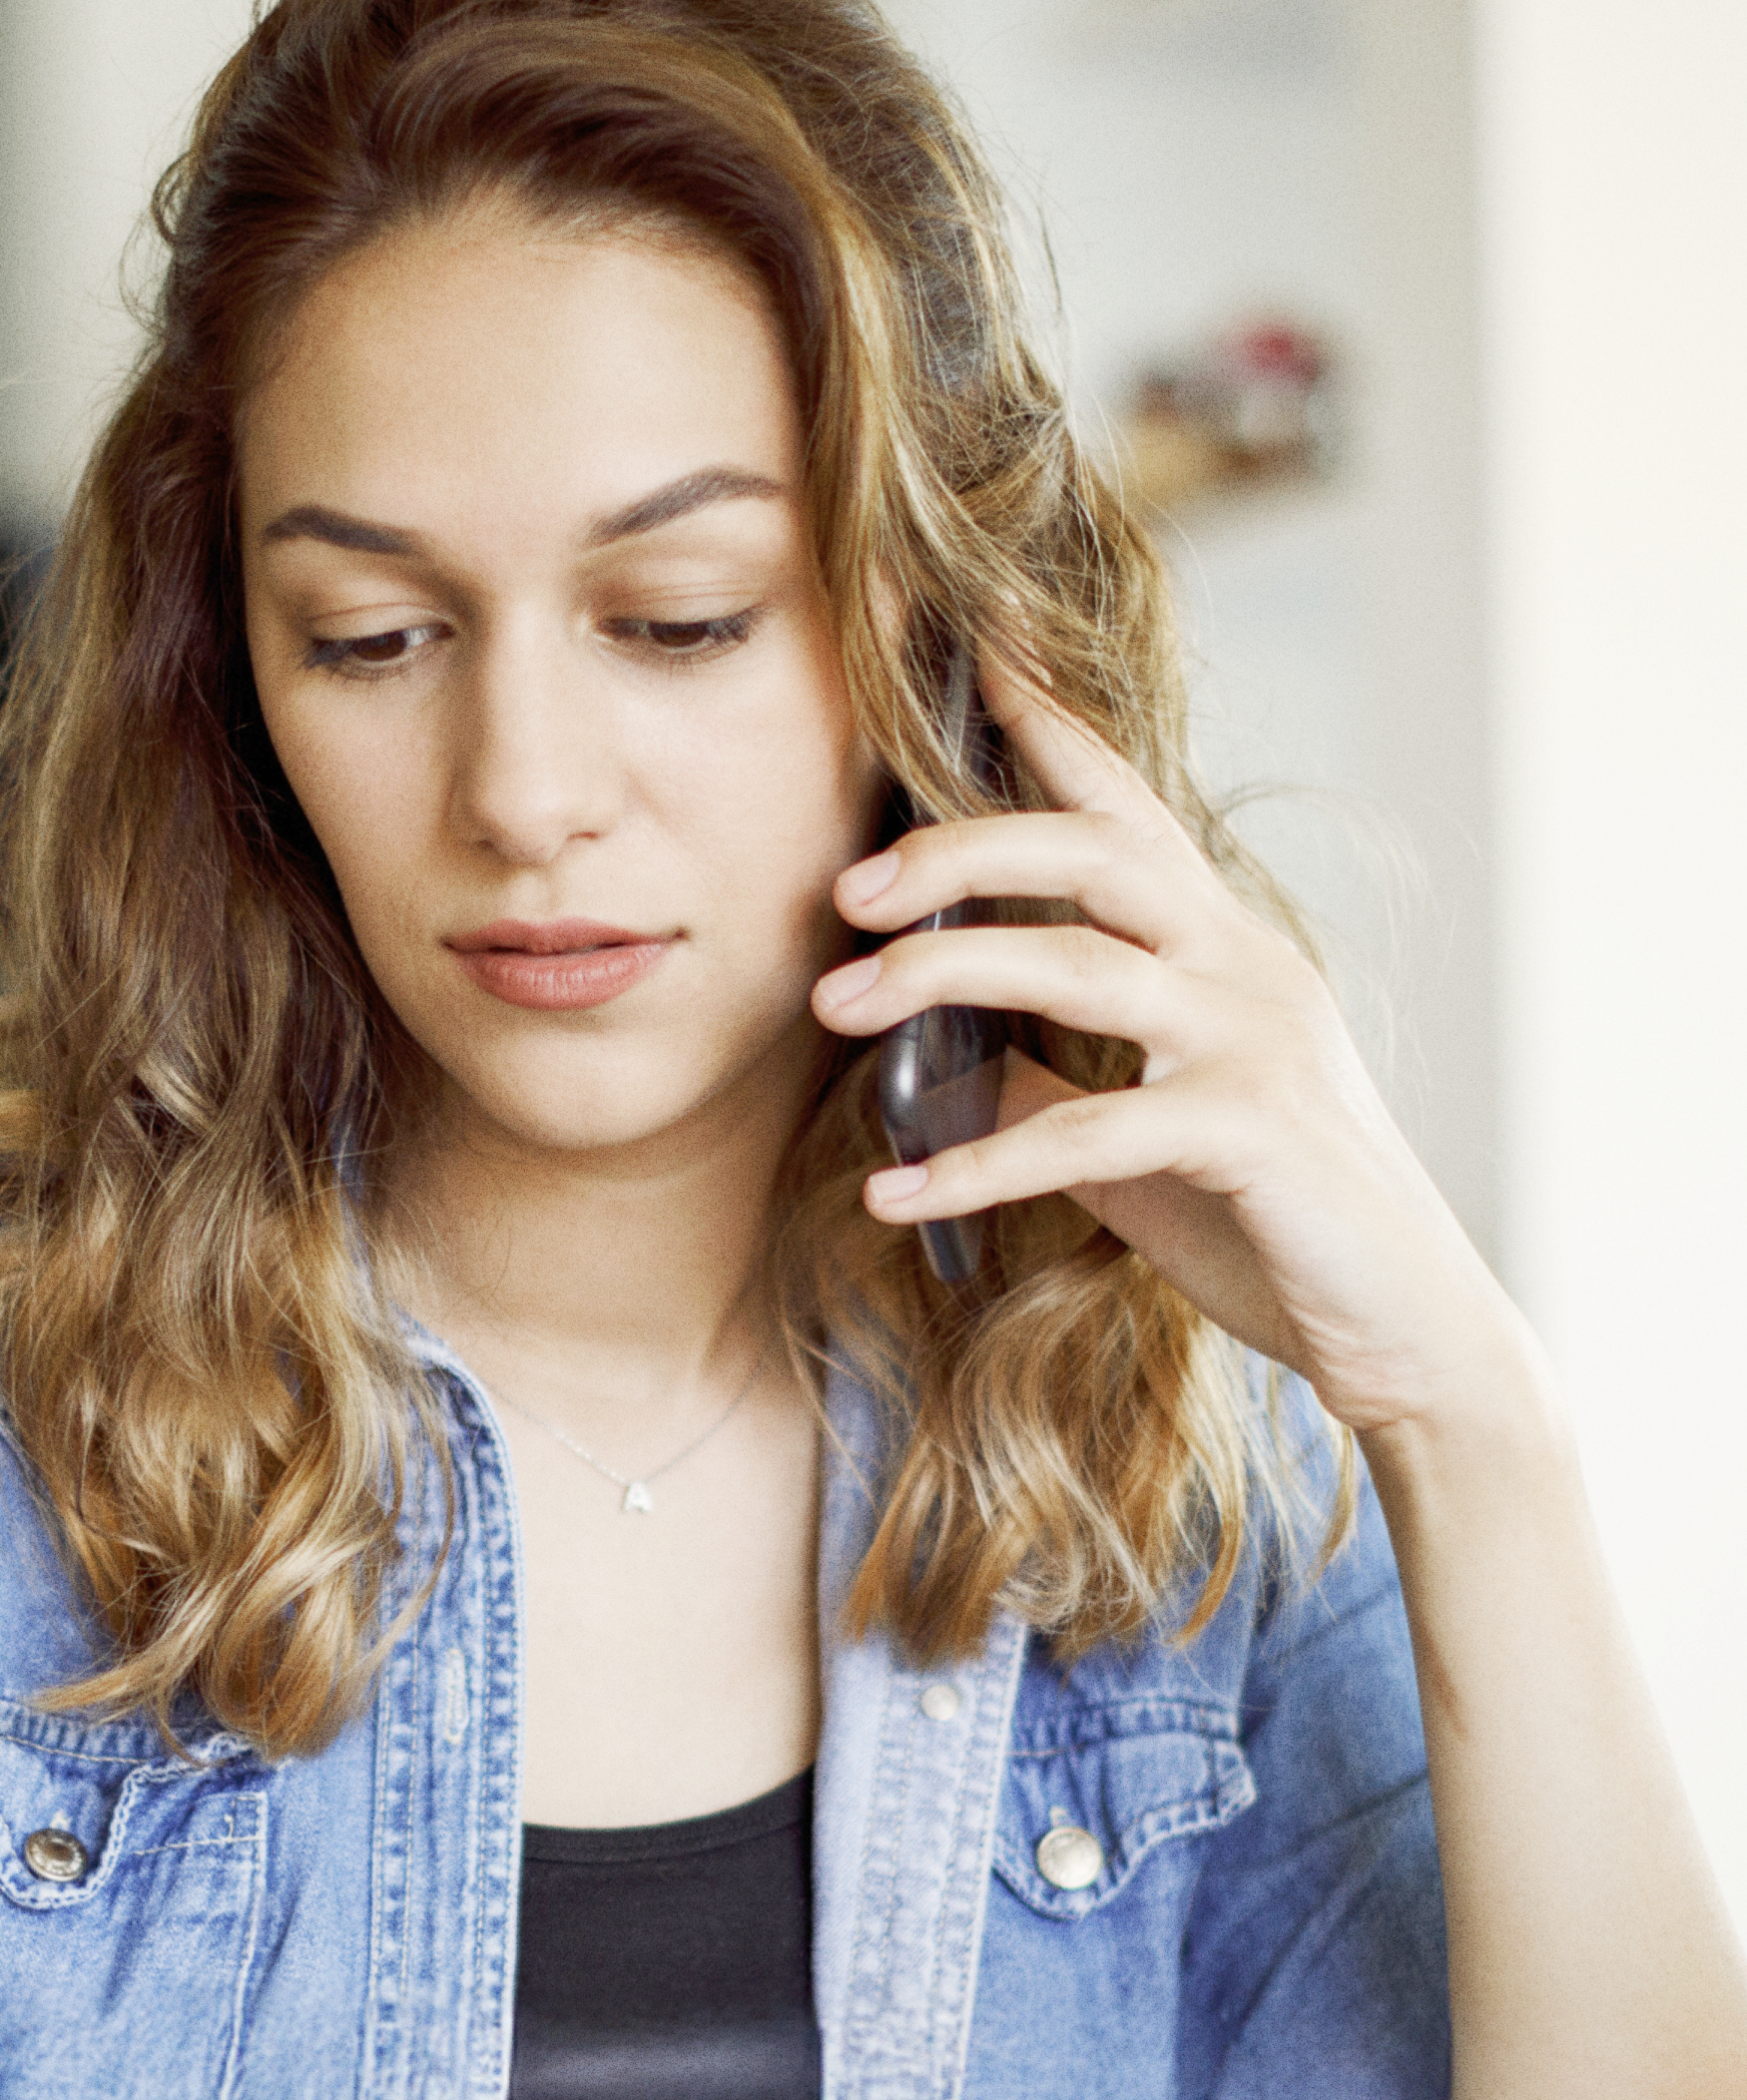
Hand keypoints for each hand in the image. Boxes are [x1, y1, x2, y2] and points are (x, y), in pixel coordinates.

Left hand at [811, 672, 1530, 1440]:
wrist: (1402, 1322)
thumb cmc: (1259, 1212)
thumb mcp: (1131, 1128)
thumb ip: (1040, 1076)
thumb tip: (924, 1055)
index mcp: (1215, 941)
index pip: (1125, 802)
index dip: (1049, 719)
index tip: (969, 642)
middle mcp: (1243, 964)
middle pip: (1093, 851)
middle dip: (958, 851)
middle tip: (844, 891)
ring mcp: (1257, 1040)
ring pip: (1083, 964)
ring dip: (941, 978)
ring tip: (833, 1007)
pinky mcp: (1256, 1132)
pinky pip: (1093, 1128)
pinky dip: (981, 1160)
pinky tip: (894, 1194)